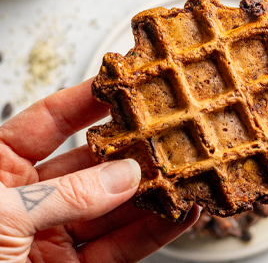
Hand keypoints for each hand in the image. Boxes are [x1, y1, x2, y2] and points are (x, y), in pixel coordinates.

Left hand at [0, 78, 198, 261]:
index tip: (120, 86)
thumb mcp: (1, 218)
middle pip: (91, 165)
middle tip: (163, 135)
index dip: (84, 102)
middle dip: (130, 152)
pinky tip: (179, 214)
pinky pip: (123, 248)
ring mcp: (56, 236)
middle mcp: (30, 199)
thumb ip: (66, 195)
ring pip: (114, 207)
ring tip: (183, 173)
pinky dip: (155, 232)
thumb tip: (123, 176)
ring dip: (152, 193)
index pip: (47, 122)